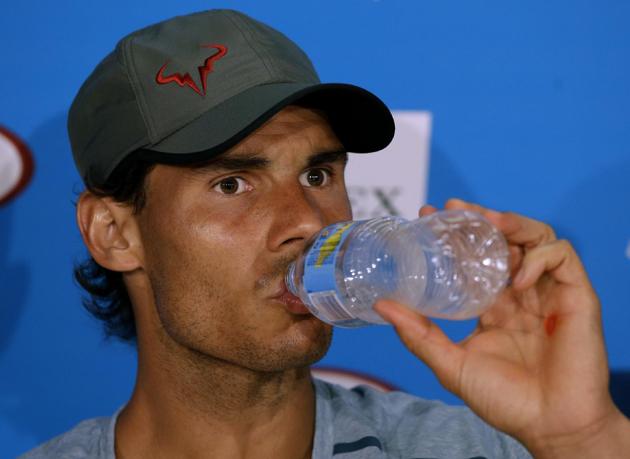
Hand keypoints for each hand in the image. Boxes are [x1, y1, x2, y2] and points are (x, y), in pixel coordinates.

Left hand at [373, 198, 629, 457]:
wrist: (550, 425)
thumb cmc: (504, 399)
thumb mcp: (451, 363)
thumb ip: (418, 334)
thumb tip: (381, 304)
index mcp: (493, 305)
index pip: (473, 258)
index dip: (454, 235)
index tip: (427, 216)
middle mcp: (520, 293)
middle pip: (503, 239)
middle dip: (479, 218)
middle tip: (452, 207)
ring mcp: (548, 292)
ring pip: (535, 237)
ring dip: (511, 224)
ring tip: (487, 222)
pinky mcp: (576, 295)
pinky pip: (561, 256)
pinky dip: (538, 257)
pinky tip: (518, 277)